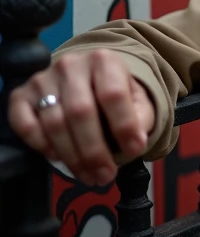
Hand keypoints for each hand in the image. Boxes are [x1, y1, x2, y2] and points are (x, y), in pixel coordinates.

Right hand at [7, 49, 155, 186]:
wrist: (86, 77)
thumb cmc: (114, 92)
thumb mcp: (137, 99)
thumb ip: (141, 117)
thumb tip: (136, 142)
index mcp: (104, 61)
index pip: (113, 94)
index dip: (124, 125)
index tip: (134, 151)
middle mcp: (70, 65)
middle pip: (80, 112)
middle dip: (94, 151)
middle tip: (105, 175)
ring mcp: (42, 79)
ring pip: (55, 123)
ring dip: (72, 156)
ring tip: (88, 175)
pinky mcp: (20, 95)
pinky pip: (25, 124)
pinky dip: (40, 145)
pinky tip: (58, 157)